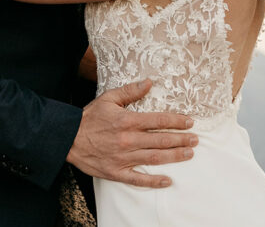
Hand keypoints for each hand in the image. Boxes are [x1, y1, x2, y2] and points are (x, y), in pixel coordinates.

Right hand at [67, 79, 197, 188]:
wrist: (68, 138)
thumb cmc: (89, 117)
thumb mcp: (108, 98)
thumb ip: (130, 91)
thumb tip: (149, 82)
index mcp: (127, 120)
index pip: (158, 120)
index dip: (176, 120)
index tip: (190, 122)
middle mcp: (128, 140)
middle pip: (161, 140)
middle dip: (181, 139)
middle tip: (196, 140)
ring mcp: (123, 157)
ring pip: (155, 158)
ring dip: (174, 156)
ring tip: (189, 154)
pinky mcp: (116, 171)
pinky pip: (138, 179)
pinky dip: (153, 181)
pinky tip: (167, 181)